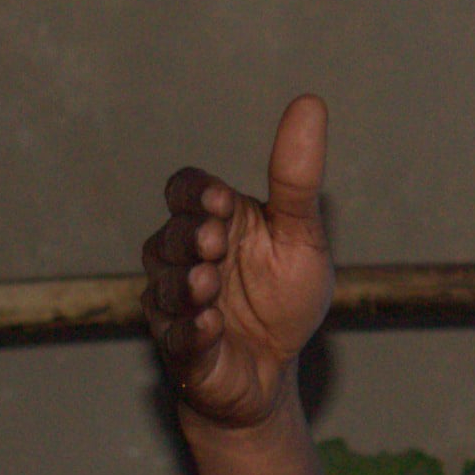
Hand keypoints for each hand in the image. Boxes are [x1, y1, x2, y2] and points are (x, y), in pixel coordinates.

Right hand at [145, 96, 336, 442]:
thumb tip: (309, 101)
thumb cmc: (283, 298)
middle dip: (189, 237)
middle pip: (168, 235)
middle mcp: (185, 259)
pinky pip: (175, 338)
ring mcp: (176, 306)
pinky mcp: (180, 351)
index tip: (222, 202)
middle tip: (215, 242)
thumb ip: (296, 177)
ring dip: (187, 284)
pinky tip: (211, 325)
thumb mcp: (301, 236)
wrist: (276, 372)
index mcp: (213, 222)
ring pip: (164, 287)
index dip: (195, 194)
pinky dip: (191, 331)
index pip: (184, 190)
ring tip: (210, 284)